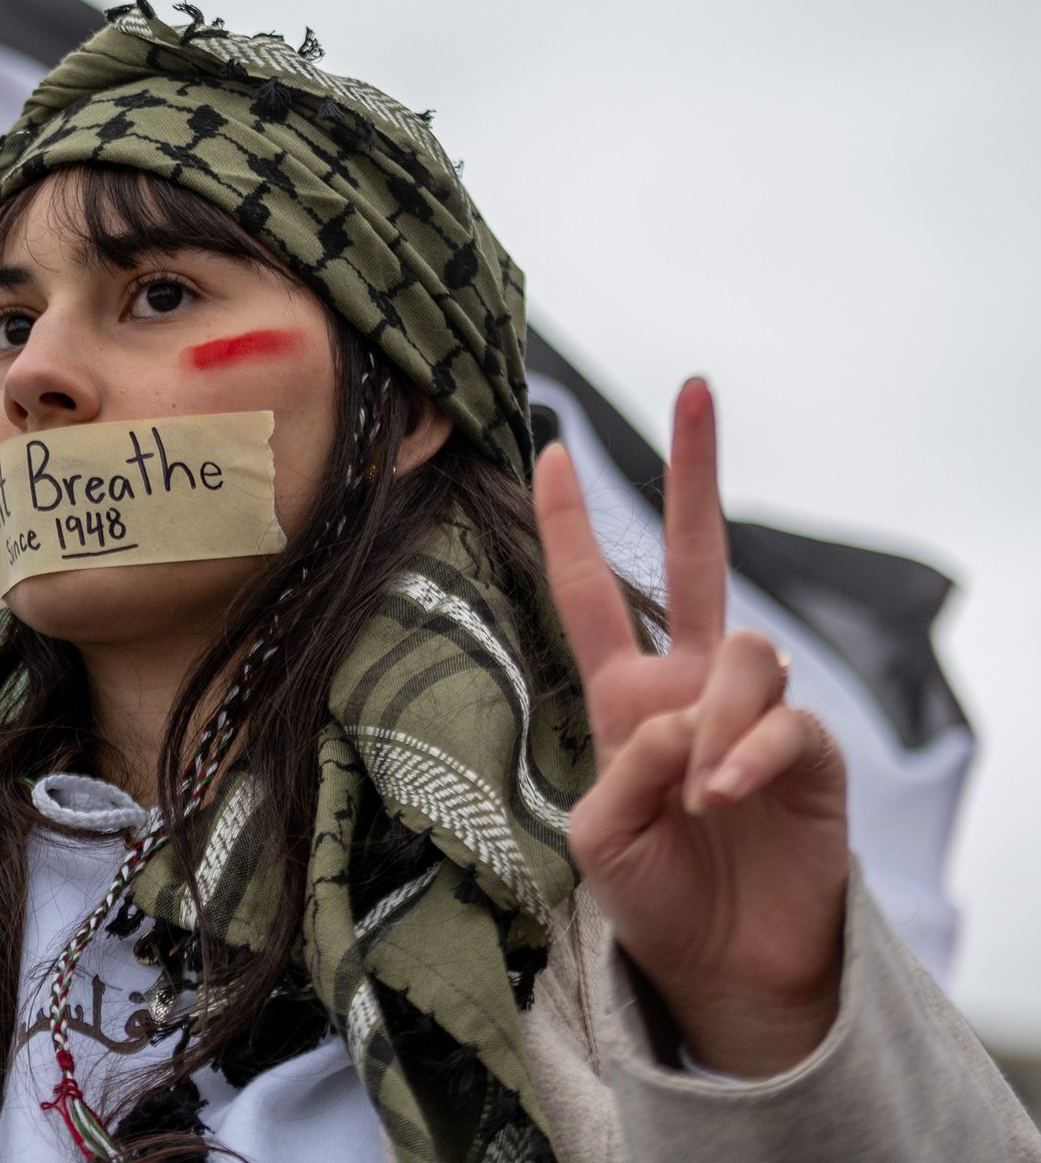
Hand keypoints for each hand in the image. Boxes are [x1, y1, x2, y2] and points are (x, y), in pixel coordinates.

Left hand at [534, 380, 847, 1077]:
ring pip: (747, 653)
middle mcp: (691, 684)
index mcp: (623, 695)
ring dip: (718, 721)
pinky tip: (730, 796)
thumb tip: (680, 721)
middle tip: (694, 389)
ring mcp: (753, 712)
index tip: (545, 449)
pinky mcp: (810, 754)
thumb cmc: (653, 896)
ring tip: (704, 795)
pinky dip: (752, 756)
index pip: (591, 592)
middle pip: (698, 556)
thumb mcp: (600, 837)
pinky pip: (786, 722)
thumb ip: (627, 770)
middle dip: (694, 470)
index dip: (568, 524)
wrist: (722, 964)